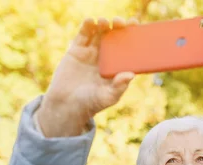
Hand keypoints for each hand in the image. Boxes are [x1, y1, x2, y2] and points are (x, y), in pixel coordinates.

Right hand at [38, 17, 137, 136]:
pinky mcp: (76, 50)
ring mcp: (91, 53)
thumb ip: (119, 86)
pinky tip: (90, 21)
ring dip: (103, 25)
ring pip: (99, 34)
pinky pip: (83, 35)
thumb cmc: (91, 103)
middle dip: (118, 27)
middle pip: (114, 37)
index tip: (136, 25)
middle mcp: (106, 57)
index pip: (128, 48)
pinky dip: (87, 26)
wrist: (66, 105)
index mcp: (117, 66)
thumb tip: (131, 74)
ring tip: (104, 22)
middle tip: (119, 22)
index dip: (132, 36)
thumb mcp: (108, 97)